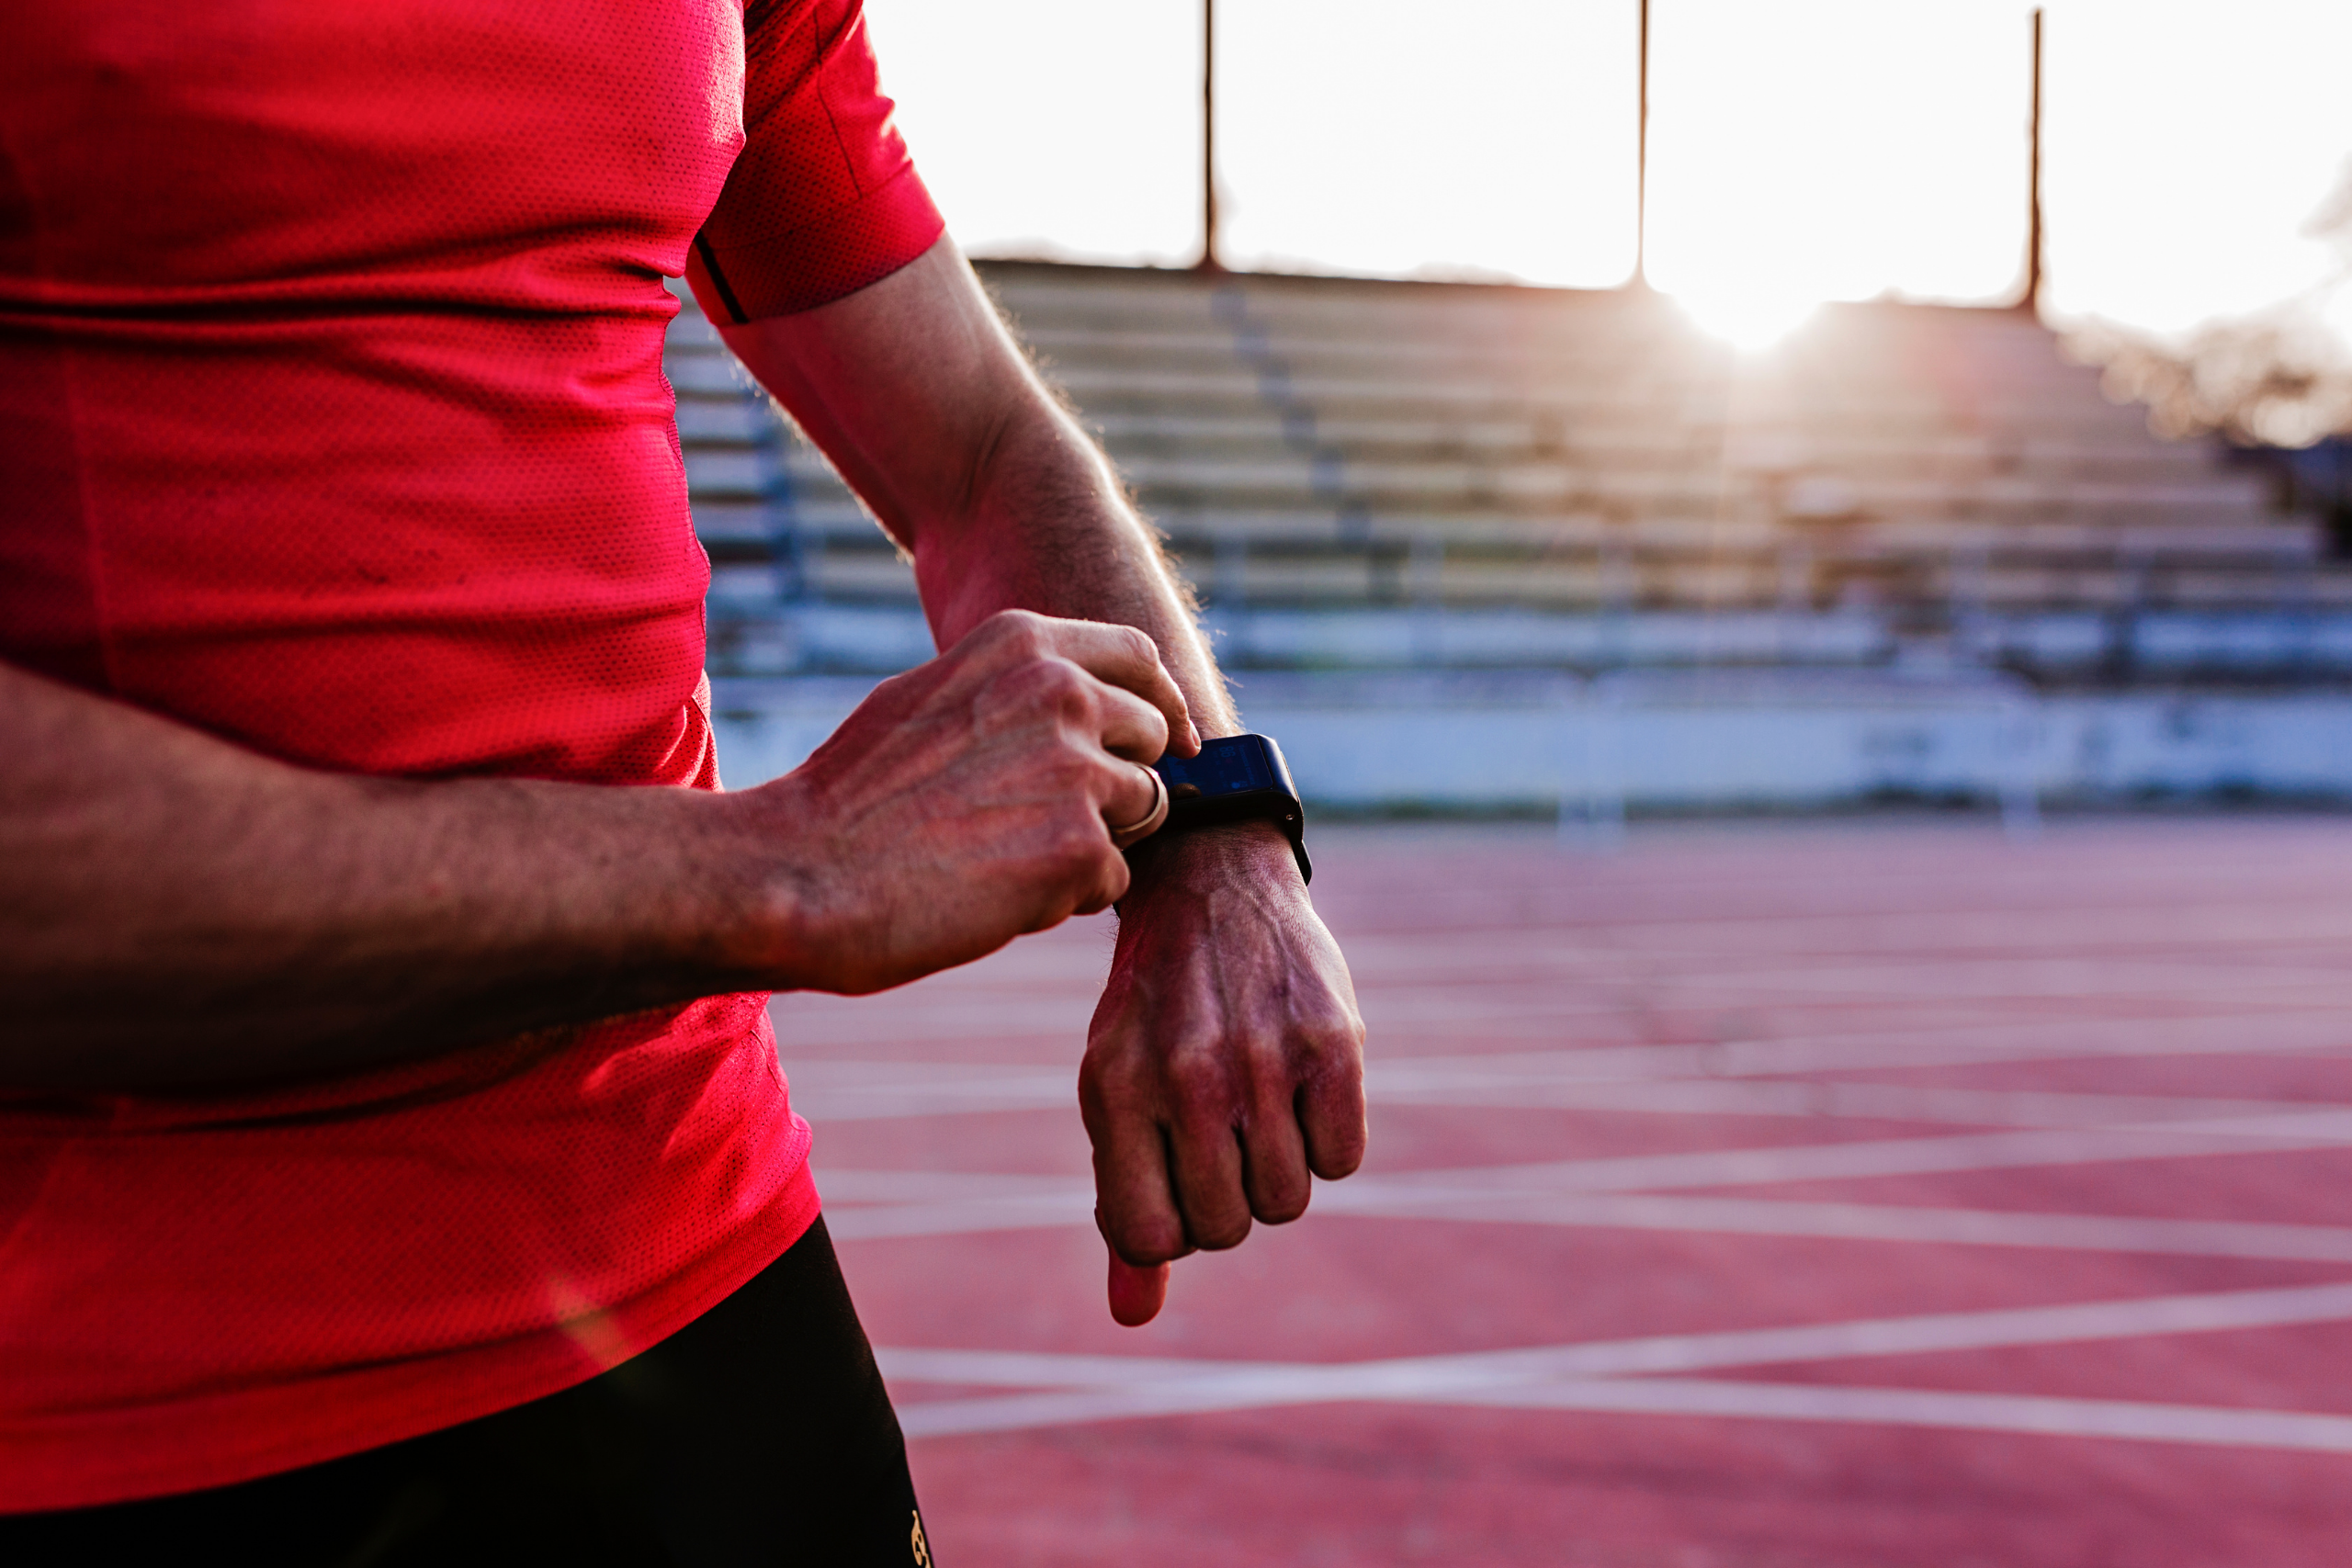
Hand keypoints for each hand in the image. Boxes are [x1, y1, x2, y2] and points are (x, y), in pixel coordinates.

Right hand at [738, 610, 1196, 993]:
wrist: (800, 872)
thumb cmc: (852, 799)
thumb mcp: (933, 699)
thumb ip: (1014, 694)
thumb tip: (1088, 707)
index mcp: (1022, 645)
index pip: (1139, 659)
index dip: (1165, 703)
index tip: (1177, 739)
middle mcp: (1061, 692)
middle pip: (1151, 740)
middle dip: (1117, 784)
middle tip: (1041, 823)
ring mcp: (1079, 770)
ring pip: (1141, 814)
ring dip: (1091, 843)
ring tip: (1000, 857)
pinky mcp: (1082, 849)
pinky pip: (1112, 881)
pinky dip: (1066, 898)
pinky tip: (992, 893)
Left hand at [1080, 821, 1367, 1325]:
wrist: (1211, 884)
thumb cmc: (1156, 1011)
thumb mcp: (1117, 1093)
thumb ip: (1126, 1205)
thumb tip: (1134, 1317)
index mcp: (1116, 1091)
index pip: (1152, 1237)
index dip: (1174, 1225)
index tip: (1177, 1179)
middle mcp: (1186, 1076)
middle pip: (1228, 1227)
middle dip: (1229, 1198)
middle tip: (1223, 1135)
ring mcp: (1260, 1057)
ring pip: (1287, 1201)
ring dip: (1279, 1170)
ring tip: (1260, 1107)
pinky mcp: (1330, 1039)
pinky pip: (1341, 1158)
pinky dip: (1328, 1138)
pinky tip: (1302, 1086)